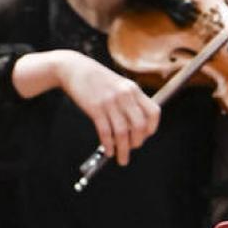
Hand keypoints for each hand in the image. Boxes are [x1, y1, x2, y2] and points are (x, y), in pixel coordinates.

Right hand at [13, 49, 160, 166]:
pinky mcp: (95, 108)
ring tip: (121, 159)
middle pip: (139, 126)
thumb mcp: (119, 84)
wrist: (74, 68)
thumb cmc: (97, 79)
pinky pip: (105, 132)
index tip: (145, 137)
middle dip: (137, 142)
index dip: (152, 128)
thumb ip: (129, 100)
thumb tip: (136, 125)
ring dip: (123, 150)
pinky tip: (108, 151)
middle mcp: (125, 95)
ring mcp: (110, 102)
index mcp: (134, 89)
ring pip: (122, 132)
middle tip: (132, 149)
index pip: (153, 112)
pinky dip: (108, 145)